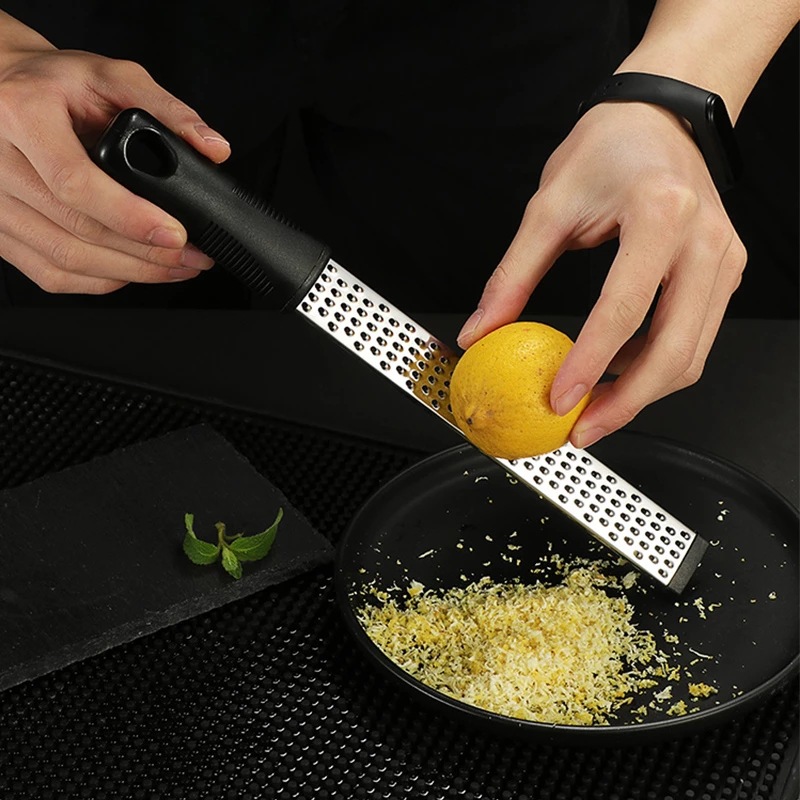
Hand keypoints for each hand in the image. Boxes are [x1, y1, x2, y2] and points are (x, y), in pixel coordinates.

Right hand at [0, 22, 230, 293]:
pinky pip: (50, 273)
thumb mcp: (110, 76)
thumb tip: (214, 147)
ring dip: (131, 272)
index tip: (176, 235)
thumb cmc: (54, 84)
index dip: (131, 217)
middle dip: (146, 253)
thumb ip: (167, 109)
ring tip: (176, 267)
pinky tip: (134, 272)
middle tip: (193, 256)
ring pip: (66, 259)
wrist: (1, 89)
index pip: (75, 183)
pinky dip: (100, 281)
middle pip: (77, 230)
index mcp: (23, 115)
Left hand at [457, 101, 745, 447]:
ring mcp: (723, 260)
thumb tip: (479, 332)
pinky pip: (694, 337)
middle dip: (626, 403)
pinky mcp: (724, 273)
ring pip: (691, 354)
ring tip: (593, 410)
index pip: (625, 309)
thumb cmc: (608, 149)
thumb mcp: (547, 207)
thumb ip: (513, 276)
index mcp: (661, 214)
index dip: (590, 363)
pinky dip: (656, 367)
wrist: (662, 117)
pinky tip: (617, 376)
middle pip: (674, 349)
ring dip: (642, 393)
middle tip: (580, 429)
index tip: (559, 400)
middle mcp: (706, 241)